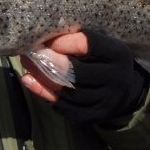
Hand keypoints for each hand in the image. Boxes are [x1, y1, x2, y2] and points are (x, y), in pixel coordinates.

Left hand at [21, 30, 149, 124]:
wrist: (123, 91)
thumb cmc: (104, 58)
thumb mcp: (102, 43)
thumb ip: (79, 38)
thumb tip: (46, 32)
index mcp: (118, 55)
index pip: (90, 46)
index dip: (66, 42)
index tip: (48, 38)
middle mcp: (115, 80)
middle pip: (76, 72)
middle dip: (49, 60)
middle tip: (30, 50)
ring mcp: (103, 102)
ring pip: (67, 91)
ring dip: (41, 76)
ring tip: (26, 63)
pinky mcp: (89, 117)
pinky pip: (62, 105)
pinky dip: (43, 92)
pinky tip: (29, 80)